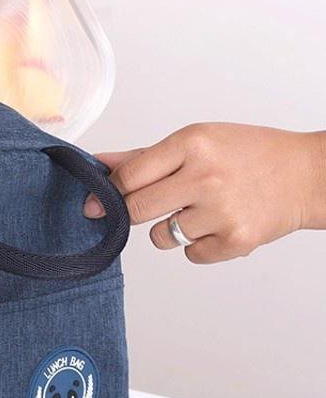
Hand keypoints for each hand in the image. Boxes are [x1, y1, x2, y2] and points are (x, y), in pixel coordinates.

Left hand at [84, 123, 325, 263]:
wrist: (307, 175)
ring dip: (168, 230)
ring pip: (160, 238)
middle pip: (136, 210)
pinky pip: (191, 255)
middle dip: (128, 214)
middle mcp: (206, 177)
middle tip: (139, 210)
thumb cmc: (247, 153)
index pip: (129, 176)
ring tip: (197, 211)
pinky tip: (217, 224)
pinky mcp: (237, 241)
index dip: (106, 192)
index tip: (94, 201)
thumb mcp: (195, 141)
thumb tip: (96, 164)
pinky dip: (198, 245)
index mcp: (192, 144)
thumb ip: (142, 157)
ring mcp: (222, 211)